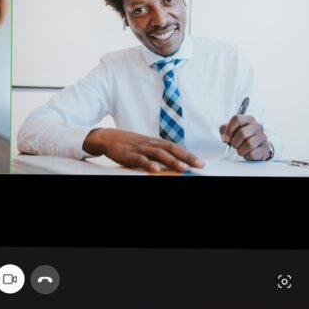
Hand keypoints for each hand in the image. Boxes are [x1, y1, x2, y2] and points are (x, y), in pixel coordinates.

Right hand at [83, 128, 202, 172]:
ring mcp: (140, 149)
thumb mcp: (145, 146)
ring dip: (172, 161)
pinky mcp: (129, 154)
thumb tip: (173, 162)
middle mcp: (150, 144)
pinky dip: (148, 164)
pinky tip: (156, 170)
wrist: (108, 137)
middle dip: (186, 157)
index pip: (175, 148)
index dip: (188, 155)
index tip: (200, 163)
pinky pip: (140, 160)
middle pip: (172, 149)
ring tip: (183, 169)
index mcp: (155, 143)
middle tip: (198, 165)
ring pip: (159, 154)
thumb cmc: (128, 144)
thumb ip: (157, 153)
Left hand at [220, 114, 271, 159]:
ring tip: (240, 150)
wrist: (254, 148)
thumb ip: (224, 130)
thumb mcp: (231, 131)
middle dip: (234, 142)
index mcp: (248, 119)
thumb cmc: (241, 138)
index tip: (227, 137)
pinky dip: (246, 156)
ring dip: (240, 150)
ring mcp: (263, 136)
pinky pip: (252, 154)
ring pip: (249, 144)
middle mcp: (257, 126)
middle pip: (242, 133)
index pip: (237, 119)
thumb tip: (225, 137)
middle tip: (234, 145)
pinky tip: (247, 153)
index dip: (229, 129)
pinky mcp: (265, 147)